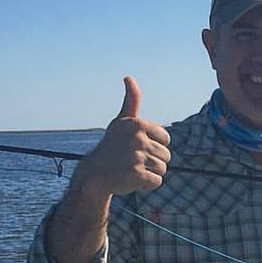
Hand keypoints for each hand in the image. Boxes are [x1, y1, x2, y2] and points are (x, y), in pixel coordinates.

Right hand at [73, 76, 171, 198]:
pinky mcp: (136, 175)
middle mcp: (137, 139)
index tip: (138, 147)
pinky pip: (157, 182)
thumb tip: (129, 78)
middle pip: (166, 155)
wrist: (95, 174)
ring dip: (150, 173)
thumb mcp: (121, 122)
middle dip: (153, 161)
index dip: (155, 146)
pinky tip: (132, 179)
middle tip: (134, 161)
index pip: (166, 139)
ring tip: (132, 169)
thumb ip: (131, 102)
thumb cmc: (112, 146)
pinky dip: (147, 184)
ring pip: (162, 169)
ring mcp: (136, 157)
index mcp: (138, 124)